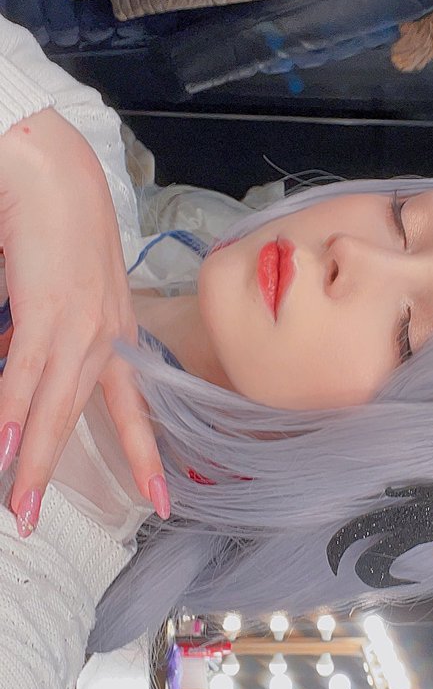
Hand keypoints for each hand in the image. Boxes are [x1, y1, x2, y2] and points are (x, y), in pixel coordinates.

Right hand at [0, 107, 169, 535]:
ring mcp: (78, 324)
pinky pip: (24, 373)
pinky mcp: (46, 308)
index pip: (133, 406)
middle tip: (34, 522)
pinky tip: (2, 450)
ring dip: (30, 459)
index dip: (144, 455)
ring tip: (18, 507)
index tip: (159, 499)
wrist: (51, 167)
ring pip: (52, 406)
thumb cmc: (58, 220)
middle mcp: (104, 335)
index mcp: (115, 331)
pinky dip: (10, 413)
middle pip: (81, 417)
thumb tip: (29, 368)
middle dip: (58, 471)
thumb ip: (53, 332)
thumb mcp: (67, 286)